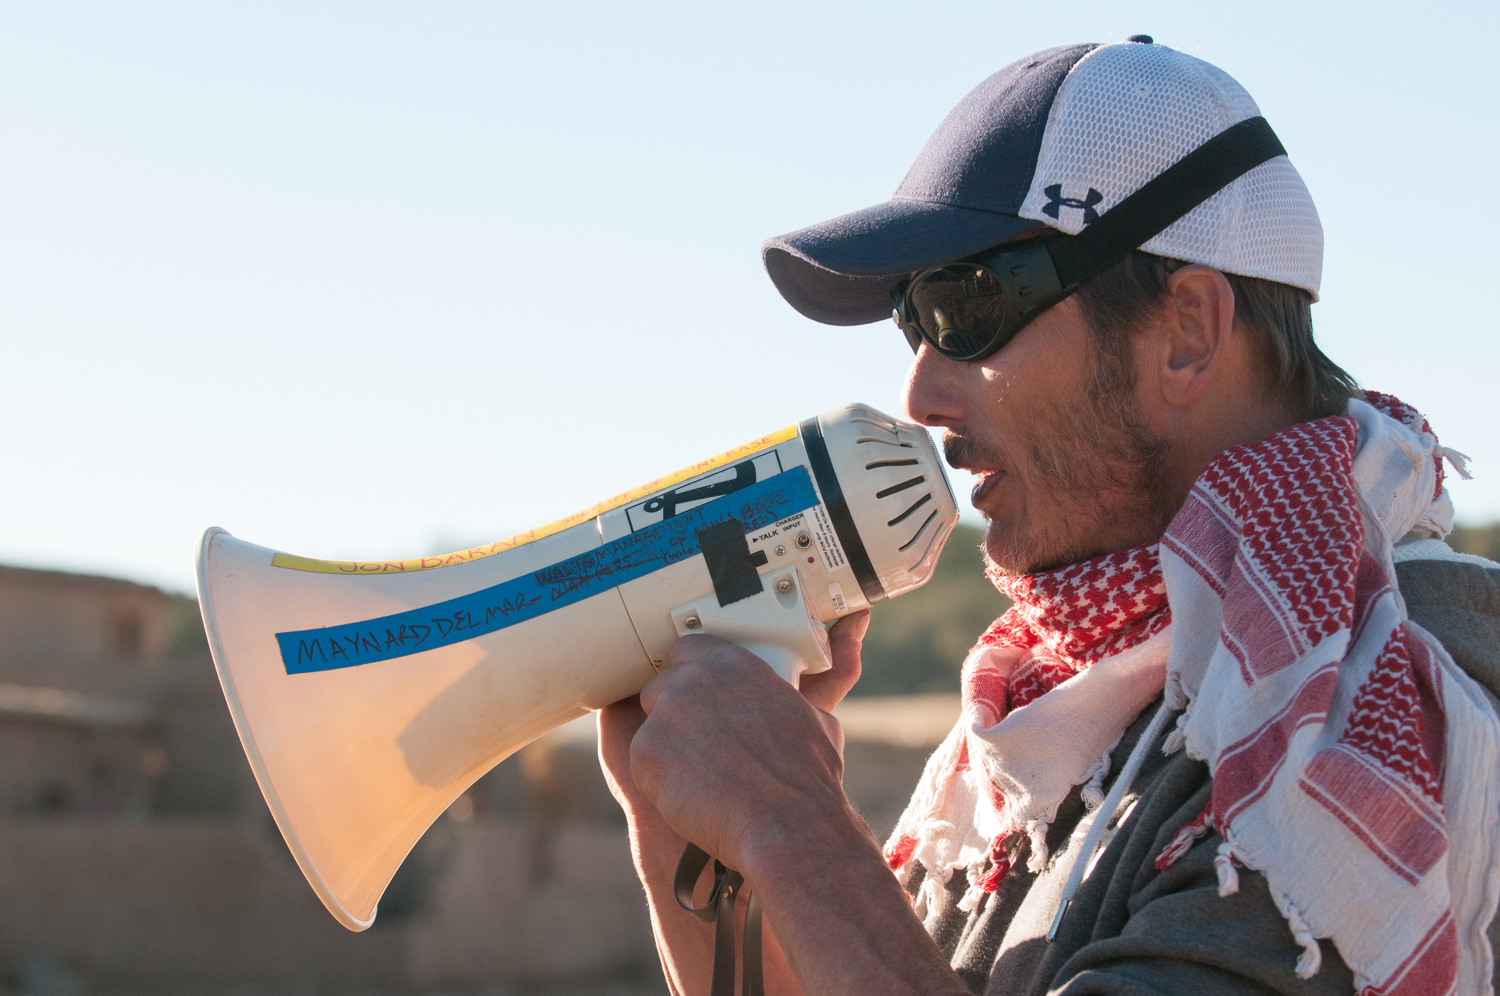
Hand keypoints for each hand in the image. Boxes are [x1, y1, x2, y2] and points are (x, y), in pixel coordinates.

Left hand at [626, 611, 870, 872]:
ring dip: (666, 748)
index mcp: (734, 663)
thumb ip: (789, 702)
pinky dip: (659, 783)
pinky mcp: (646, 750)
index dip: (690, 678)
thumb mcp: (816, 721)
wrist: (785, 823)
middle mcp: (695, 678)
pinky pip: (643, 763)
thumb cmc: (807, 779)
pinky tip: (690, 799)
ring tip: (698, 780)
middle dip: (674, 716)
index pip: (688, 652)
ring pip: (649, 726)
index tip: (698, 701)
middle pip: (661, 687)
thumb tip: (798, 704)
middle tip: (697, 750)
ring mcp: (666, 712)